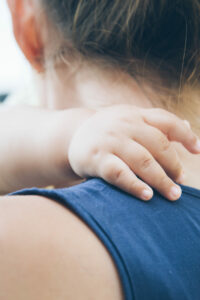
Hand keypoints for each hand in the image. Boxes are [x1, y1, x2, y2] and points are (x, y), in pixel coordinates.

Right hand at [68, 105, 199, 200]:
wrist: (72, 135)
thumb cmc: (108, 130)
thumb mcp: (130, 120)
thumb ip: (155, 123)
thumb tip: (187, 126)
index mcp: (135, 114)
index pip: (166, 121)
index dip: (185, 135)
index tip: (198, 151)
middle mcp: (124, 124)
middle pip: (158, 144)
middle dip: (173, 165)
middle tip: (181, 182)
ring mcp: (110, 141)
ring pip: (143, 160)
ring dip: (161, 179)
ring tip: (173, 194)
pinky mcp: (97, 159)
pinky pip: (119, 173)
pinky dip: (135, 184)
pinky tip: (147, 195)